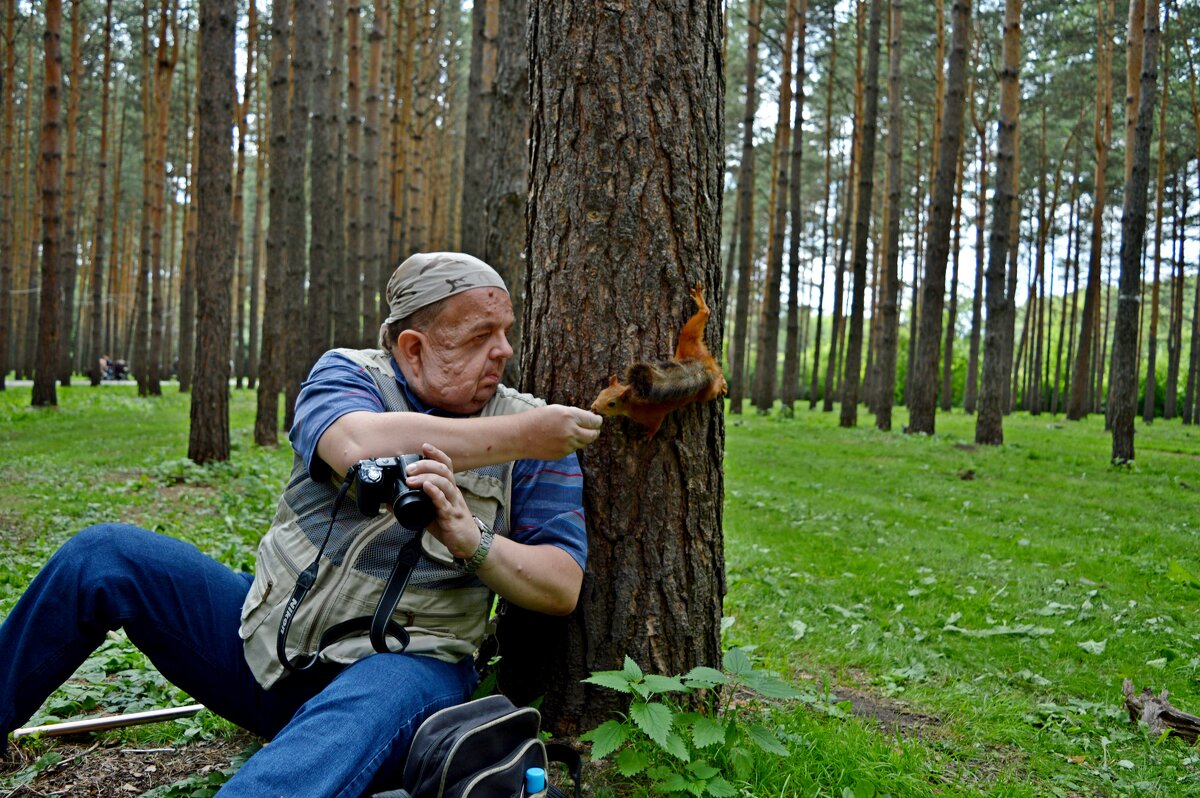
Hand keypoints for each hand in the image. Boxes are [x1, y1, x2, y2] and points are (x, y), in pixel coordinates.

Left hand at [402, 443, 479, 559]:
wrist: (468, 544)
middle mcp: (453, 493)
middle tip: (409, 469)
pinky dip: (435, 492)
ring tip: (411, 479)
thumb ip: (415, 505)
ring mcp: (453, 504)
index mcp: (449, 490)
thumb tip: (389, 502)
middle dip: (426, 464)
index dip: (436, 454)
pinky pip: (444, 502)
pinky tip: (426, 488)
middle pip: (444, 470)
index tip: (424, 446)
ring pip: (445, 483)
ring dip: (427, 477)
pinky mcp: (451, 516)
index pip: (446, 466)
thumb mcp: (431, 513)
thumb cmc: (451, 527)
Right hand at [518, 405, 602, 459]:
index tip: (597, 420)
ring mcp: (567, 445)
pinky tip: (559, 439)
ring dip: (581, 438)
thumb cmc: (536, 419)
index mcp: (570, 416)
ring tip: (570, 432)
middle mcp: (571, 431)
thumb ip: (574, 414)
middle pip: (593, 435)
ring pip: (583, 443)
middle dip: (594, 431)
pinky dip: (571, 445)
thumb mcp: (556, 409)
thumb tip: (589, 420)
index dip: (597, 421)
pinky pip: (573, 449)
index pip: (594, 421)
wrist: (520, 436)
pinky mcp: (562, 454)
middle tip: (592, 428)